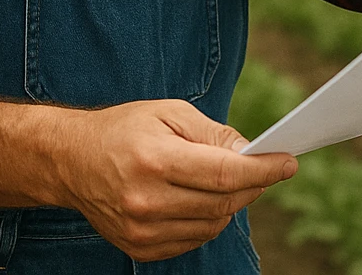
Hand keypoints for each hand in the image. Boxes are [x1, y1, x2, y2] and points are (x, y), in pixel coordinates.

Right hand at [57, 98, 295, 262]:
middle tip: (267, 167)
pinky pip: (193, 240)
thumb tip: (249, 152)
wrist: (73, 161)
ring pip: (212, 224)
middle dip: (252, 183)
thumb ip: (212, 134)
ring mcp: (141, 230)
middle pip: (222, 202)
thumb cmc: (126, 128)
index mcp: (155, 159)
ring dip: (231, 203)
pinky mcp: (139, 248)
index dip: (262, 169)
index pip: (222, 172)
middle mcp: (147, 200)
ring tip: (230, 179)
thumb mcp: (169, 113)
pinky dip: (208, 220)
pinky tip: (203, 199)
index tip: (289, 162)